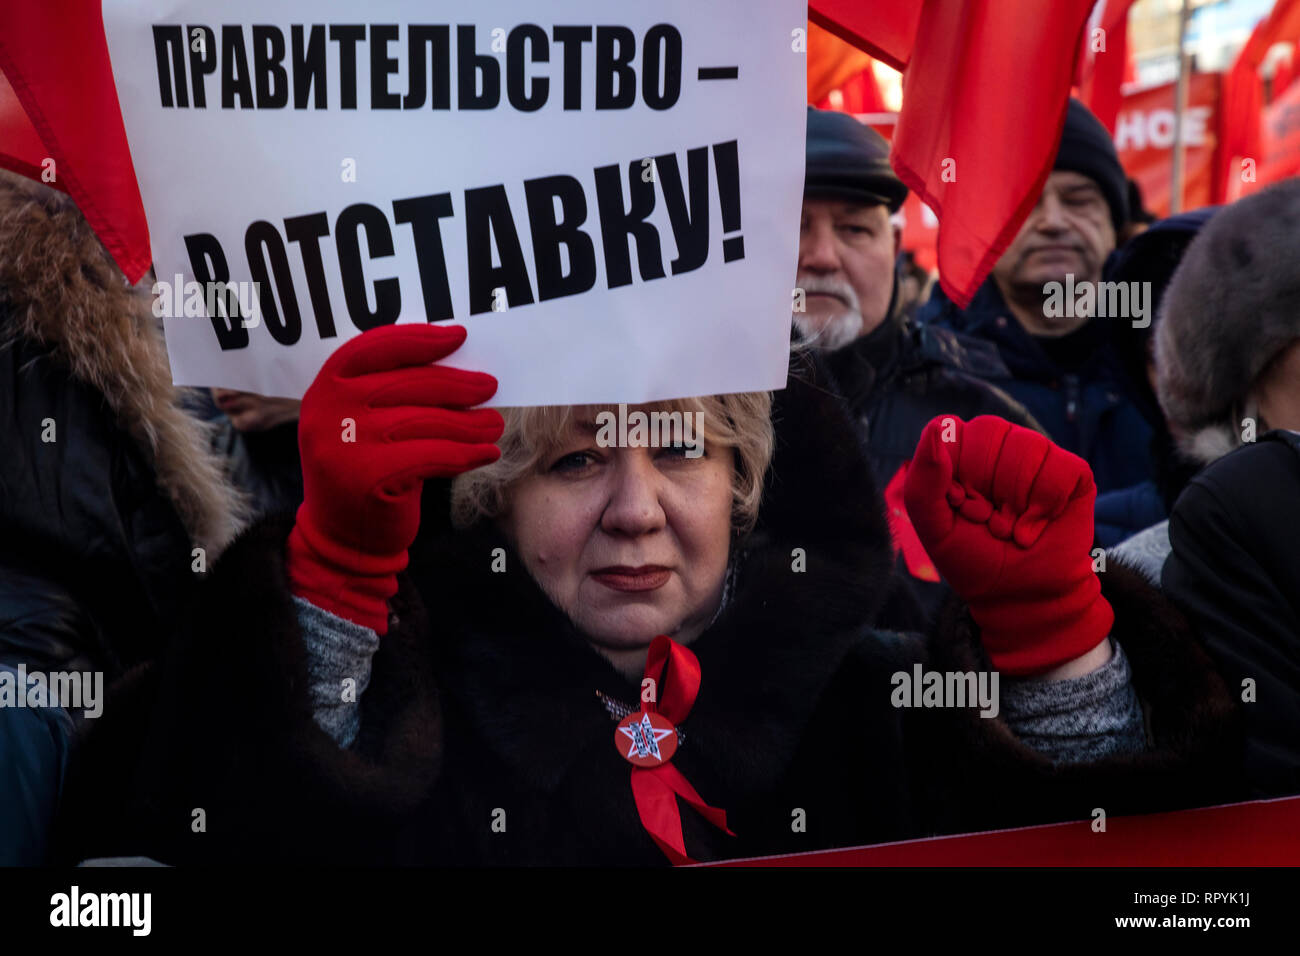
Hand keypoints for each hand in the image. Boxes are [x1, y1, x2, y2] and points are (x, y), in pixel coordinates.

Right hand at [286, 324, 503, 632]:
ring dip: (468, 423)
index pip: (375, 347)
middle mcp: (329, 411)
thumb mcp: (363, 425)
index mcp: (326, 388)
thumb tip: (457, 365)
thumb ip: (391, 393)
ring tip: (493, 425)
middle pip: (407, 382)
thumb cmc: (365, 472)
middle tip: (489, 386)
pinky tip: (486, 453)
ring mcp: (345, 443)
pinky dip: (465, 454)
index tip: (457, 337)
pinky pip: (431, 455)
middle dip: (455, 384)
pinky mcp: (368, 477)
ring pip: (424, 420)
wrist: (343, 539)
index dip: (418, 339)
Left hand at [903, 415, 1112, 675]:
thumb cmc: (973, 560)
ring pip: (1028, 446)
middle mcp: (999, 445)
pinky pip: (1062, 467)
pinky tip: (1037, 525)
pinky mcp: (1073, 473)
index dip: (956, 474)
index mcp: (960, 452)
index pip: (952, 431)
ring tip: (1012, 526)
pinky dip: (1046, 504)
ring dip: (1016, 500)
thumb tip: (937, 429)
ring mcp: (1038, 456)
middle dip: (985, 486)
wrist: (1020, 597)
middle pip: (990, 430)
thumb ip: (923, 482)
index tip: (960, 508)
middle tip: (988, 520)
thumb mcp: (935, 529)